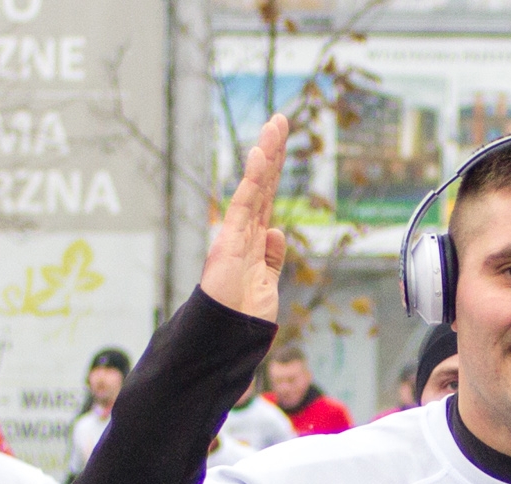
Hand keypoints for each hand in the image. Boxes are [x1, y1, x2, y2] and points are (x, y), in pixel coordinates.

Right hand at [200, 115, 288, 321]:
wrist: (229, 337)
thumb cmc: (245, 317)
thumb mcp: (267, 283)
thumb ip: (272, 259)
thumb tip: (277, 232)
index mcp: (254, 240)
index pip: (267, 197)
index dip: (275, 170)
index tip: (281, 143)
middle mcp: (244, 231)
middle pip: (262, 184)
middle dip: (272, 151)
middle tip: (281, 120)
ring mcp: (236, 233)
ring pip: (255, 187)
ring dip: (266, 155)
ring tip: (275, 126)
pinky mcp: (230, 240)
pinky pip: (244, 204)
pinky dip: (253, 180)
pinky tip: (260, 156)